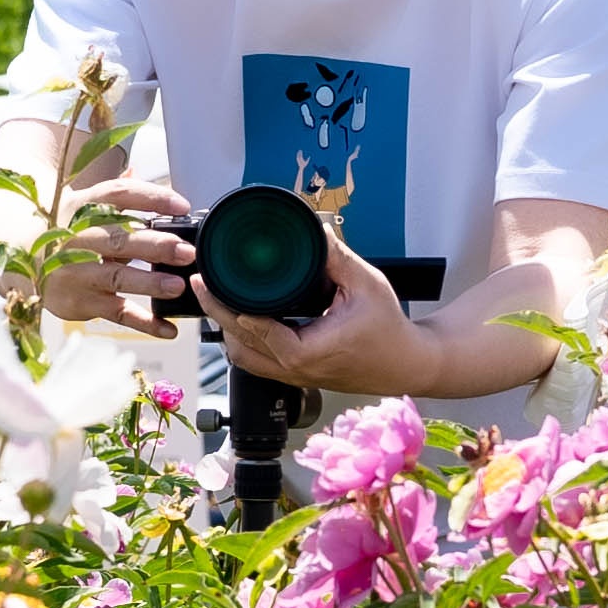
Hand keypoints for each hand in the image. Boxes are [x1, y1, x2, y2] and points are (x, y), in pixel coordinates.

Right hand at [37, 177, 199, 331]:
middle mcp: (76, 239)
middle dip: (155, 246)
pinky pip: (116, 313)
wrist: (19, 261)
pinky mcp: (79, 302)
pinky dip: (144, 323)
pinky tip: (169, 328)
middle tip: (187, 251)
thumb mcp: (81, 207)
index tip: (182, 206)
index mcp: (82, 208)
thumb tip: (144, 173)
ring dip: (148, 283)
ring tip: (177, 286)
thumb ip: (116, 197)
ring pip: (115, 278)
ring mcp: (76, 273)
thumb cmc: (65, 232)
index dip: (151, 198)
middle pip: (118, 239)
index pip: (118, 196)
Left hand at [217, 215, 441, 400]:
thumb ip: (337, 256)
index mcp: (311, 350)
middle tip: (201, 285)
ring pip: (245, 360)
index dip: (231, 310)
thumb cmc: (390, 329)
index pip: (259, 334)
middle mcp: (297, 369)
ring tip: (215, 299)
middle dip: (217, 315)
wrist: (406, 362)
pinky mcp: (296, 376)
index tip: (213, 285)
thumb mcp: (366, 284)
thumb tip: (314, 230)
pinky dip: (242, 342)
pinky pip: (257, 364)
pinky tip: (238, 319)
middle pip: (241, 347)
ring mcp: (295, 377)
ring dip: (227, 331)